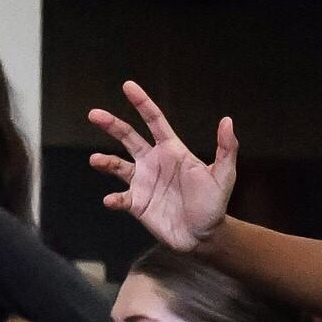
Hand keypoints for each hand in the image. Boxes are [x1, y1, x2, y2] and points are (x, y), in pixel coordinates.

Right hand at [90, 81, 237, 250]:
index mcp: (172, 151)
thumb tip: (227, 120)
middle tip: (94, 114)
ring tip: (96, 160)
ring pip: (116, 165)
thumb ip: (226, 149)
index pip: (154, 121)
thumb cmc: (214, 204)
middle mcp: (153, 162)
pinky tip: (112, 200)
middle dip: (111, 124)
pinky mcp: (136, 203)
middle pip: (128, 137)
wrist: (204, 235)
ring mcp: (142, 182)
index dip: (142, 103)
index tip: (128, 86)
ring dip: (105, 161)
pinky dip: (114, 198)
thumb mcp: (224, 175)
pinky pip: (120, 197)